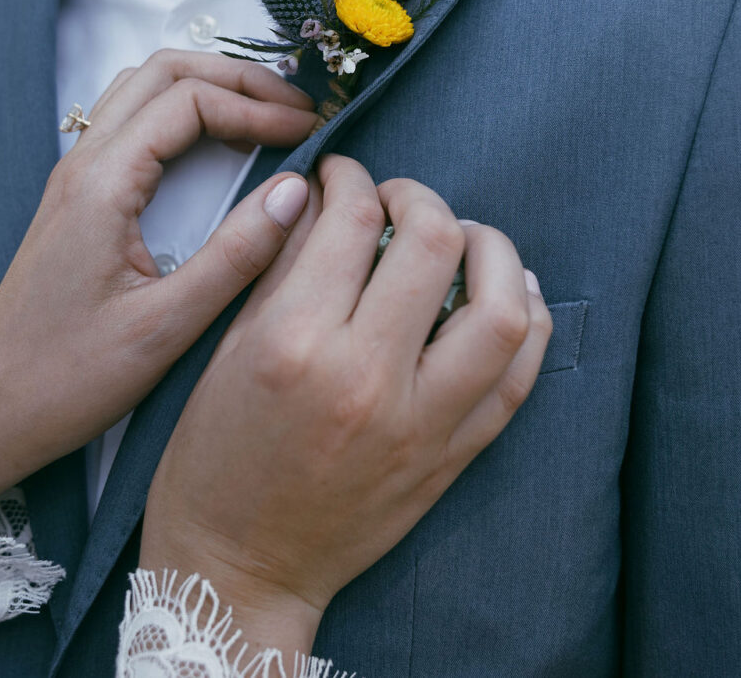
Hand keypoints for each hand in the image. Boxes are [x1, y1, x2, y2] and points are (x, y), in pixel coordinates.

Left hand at [0, 50, 320, 509]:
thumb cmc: (70, 380)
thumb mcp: (166, 328)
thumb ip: (235, 256)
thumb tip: (298, 192)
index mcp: (101, 186)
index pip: (189, 101)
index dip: (257, 107)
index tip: (311, 132)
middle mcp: (81, 165)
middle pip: (163, 72)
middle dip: (239, 78)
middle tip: (299, 108)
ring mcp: (74, 177)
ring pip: (143, 88)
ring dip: (209, 87)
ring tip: (269, 116)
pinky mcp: (78, 198)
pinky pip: (131, 121)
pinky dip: (183, 112)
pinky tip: (221, 146)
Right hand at [140, 155, 551, 657]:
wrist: (240, 567)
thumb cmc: (214, 459)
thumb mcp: (227, 351)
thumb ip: (280, 266)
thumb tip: (322, 195)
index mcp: (294, 343)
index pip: (351, 220)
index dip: (351, 176)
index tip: (344, 175)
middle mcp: (366, 377)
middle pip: (436, 242)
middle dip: (419, 197)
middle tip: (398, 200)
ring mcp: (421, 421)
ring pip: (502, 308)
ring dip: (492, 249)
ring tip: (465, 238)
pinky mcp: (454, 454)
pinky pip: (519, 376)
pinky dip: (525, 319)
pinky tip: (506, 292)